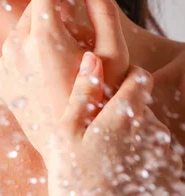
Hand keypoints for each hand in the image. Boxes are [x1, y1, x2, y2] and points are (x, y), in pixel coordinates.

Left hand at [0, 0, 128, 156]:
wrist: (77, 149)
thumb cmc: (101, 99)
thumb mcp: (112, 52)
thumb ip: (101, 7)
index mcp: (43, 37)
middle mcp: (16, 47)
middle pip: (36, 4)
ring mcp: (5, 64)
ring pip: (25, 25)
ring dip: (45, 19)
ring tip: (70, 33)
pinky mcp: (2, 79)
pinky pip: (16, 48)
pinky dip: (32, 41)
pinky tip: (52, 56)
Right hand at [47, 55, 182, 194]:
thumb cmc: (76, 180)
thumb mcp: (67, 133)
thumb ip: (83, 92)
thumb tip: (92, 56)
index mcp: (125, 116)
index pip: (140, 77)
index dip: (125, 77)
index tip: (109, 89)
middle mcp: (152, 132)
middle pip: (144, 106)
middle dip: (125, 112)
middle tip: (99, 133)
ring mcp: (164, 156)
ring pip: (150, 132)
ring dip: (134, 137)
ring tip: (109, 157)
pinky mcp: (169, 175)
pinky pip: (158, 156)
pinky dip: (142, 158)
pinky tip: (123, 172)